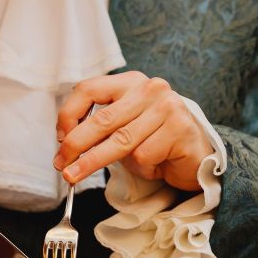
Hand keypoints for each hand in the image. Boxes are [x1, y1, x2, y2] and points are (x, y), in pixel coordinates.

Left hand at [52, 72, 213, 191]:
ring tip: (75, 176)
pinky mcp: (180, 129)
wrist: (197, 156)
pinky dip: (142, 168)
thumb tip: (64, 146)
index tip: (60, 138)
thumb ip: (98, 129)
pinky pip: (144, 155)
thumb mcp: (122, 129)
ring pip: (120, 142)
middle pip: (101, 119)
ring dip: (93, 163)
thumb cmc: (155, 143)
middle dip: (74, 145)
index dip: (68, 115)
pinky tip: (155, 166)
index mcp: (130, 82)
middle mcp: (150, 88)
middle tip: (61, 165)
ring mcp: (168, 107)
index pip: (88, 89)